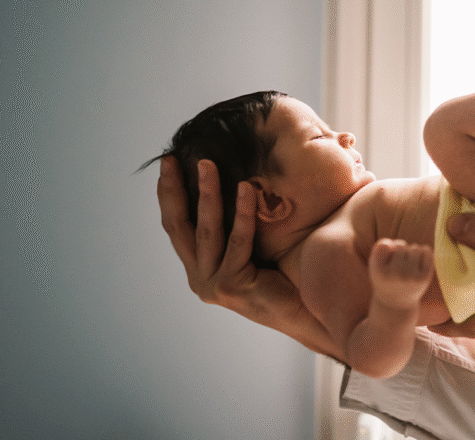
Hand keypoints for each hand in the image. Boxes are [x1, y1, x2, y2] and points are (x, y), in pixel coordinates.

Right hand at [157, 157, 343, 360]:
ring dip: (207, 194)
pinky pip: (237, 242)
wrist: (306, 313)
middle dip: (174, 191)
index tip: (168, 164)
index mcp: (200, 268)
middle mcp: (200, 278)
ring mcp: (213, 284)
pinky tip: (246, 189)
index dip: (169, 196)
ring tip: (207, 165)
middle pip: (179, 228)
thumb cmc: (285, 277)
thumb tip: (238, 180)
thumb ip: (234, 227)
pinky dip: (242, 214)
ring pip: (206, 231)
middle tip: (172, 161)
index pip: (177, 227)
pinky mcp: (232, 287)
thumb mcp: (251, 248)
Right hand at [369, 239, 433, 309]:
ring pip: (415, 248)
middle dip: (400, 251)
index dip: (387, 248)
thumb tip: (400, 243)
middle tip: (398, 266)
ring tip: (408, 265)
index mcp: (378, 272)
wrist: (397, 305)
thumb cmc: (385, 279)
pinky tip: (418, 262)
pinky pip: (427, 252)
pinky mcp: (424, 278)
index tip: (386, 259)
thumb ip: (380, 248)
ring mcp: (411, 277)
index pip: (383, 245)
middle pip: (400, 245)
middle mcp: (394, 275)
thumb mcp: (375, 265)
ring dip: (412, 252)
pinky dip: (424, 253)